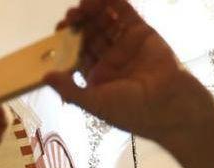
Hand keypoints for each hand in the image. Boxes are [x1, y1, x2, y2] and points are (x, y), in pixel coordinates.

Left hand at [44, 0, 213, 145]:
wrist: (169, 105)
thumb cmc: (130, 110)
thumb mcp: (94, 103)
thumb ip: (69, 89)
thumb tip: (44, 76)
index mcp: (97, 78)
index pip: (77, 54)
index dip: (67, 42)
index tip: (60, 31)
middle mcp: (110, 60)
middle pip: (89, 35)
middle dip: (79, 24)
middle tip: (71, 15)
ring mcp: (126, 45)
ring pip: (105, 22)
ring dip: (93, 12)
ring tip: (84, 5)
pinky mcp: (142, 33)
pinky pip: (125, 14)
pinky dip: (113, 3)